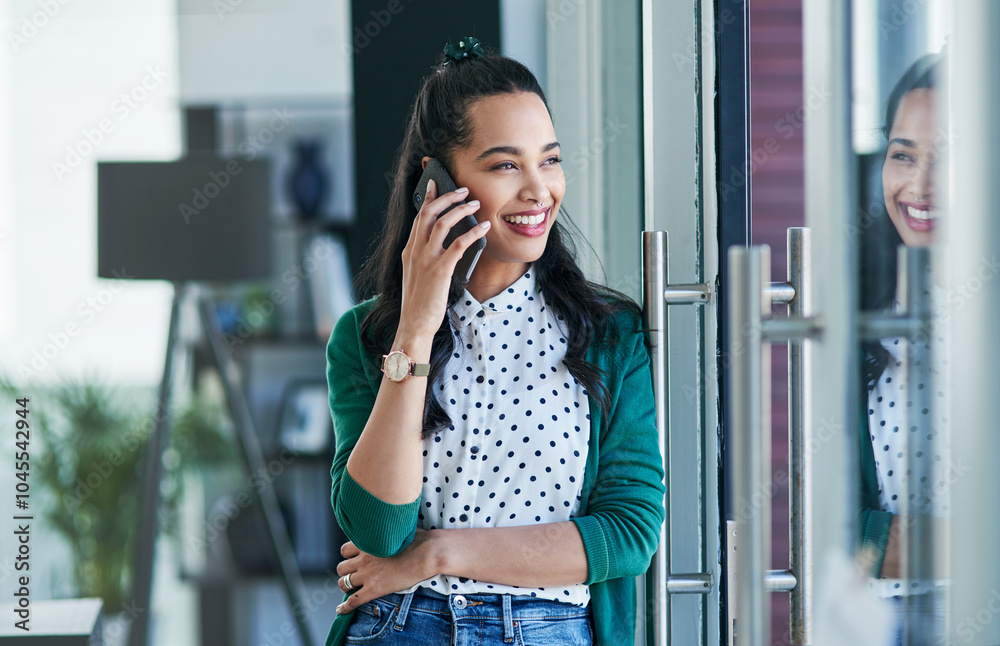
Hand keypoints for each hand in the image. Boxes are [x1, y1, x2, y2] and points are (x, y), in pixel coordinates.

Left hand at [335, 529, 440, 613]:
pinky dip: (345, 607)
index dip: (349, 557)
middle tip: (354, 575)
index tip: (354, 560)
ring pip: (343, 583)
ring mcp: (367, 574)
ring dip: (346, 586)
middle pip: (342, 568)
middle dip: (346, 572)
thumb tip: (391, 532)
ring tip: (351, 589)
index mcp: (367, 543)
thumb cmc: (418, 540)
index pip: (345, 550)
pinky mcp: (374, 589)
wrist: (426, 553)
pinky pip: (353, 600)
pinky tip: (341, 610)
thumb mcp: (397, 530)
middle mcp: (363, 558)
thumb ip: (386, 534)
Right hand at [398, 179, 489, 342]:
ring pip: (442, 223)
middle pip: (428, 213)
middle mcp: (415, 251)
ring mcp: (426, 260)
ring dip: (460, 210)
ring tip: (475, 204)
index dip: (427, 199)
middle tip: (462, 190)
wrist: (414, 325)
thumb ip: (424, 259)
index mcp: (409, 251)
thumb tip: (442, 247)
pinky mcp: (440, 270)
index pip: (418, 218)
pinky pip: (458, 244)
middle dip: (446, 197)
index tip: (434, 184)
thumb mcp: (416, 276)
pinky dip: (472, 232)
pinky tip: (483, 228)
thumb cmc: (419, 304)